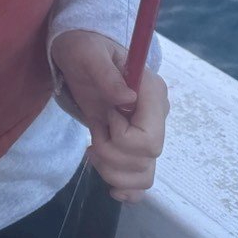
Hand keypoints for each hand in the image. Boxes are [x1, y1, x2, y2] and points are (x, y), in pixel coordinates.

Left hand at [51, 29, 168, 203]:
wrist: (80, 53)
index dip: (122, 137)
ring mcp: (147, 132)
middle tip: (93, 134)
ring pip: (144, 175)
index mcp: (152, 93)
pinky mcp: (134, 145)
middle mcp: (156, 116)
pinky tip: (112, 187)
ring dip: (113, 172)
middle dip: (112, 155)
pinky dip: (128, 189)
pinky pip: (142, 180)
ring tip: (93, 151)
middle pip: (145, 160)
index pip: (149, 139)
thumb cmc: (84, 48)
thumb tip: (127, 98)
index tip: (105, 116)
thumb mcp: (89, 54)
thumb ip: (106, 75)